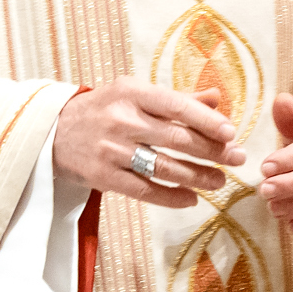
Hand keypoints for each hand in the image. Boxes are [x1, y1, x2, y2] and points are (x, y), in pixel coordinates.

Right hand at [53, 79, 245, 208]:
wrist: (55, 132)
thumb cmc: (105, 109)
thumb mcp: (135, 93)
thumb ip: (176, 98)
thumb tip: (217, 98)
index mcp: (132, 92)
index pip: (176, 106)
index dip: (206, 121)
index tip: (231, 133)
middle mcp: (122, 119)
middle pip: (175, 138)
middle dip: (212, 151)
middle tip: (237, 159)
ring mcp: (111, 150)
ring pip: (164, 167)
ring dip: (198, 177)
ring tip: (219, 182)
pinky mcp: (103, 177)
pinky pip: (145, 191)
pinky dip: (172, 197)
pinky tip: (191, 198)